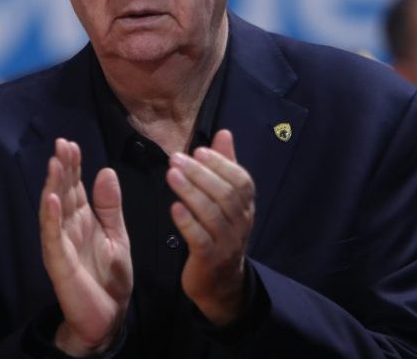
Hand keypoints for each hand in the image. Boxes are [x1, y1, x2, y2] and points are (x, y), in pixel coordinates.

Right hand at [39, 138, 132, 355]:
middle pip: (62, 192)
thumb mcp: (117, 234)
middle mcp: (68, 228)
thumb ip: (110, 206)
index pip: (75, 186)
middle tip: (62, 144)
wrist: (110, 315)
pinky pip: (53, 237)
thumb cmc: (111, 277)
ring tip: (55, 164)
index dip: (73, 165)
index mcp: (84, 219)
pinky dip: (50, 218)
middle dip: (62, 169)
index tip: (71, 143)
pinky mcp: (59, 263)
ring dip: (53, 186)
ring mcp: (61, 244)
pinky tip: (51, 199)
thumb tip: (105, 170)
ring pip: (53, 210)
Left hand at [166, 129, 254, 325]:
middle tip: (175, 159)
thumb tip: (224, 132)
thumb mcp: (227, 200)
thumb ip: (226, 166)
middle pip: (225, 194)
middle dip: (200, 174)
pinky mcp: (209, 259)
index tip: (198, 150)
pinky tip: (174, 208)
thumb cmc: (220, 233)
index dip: (220, 164)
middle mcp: (241, 223)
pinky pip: (200, 239)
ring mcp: (227, 242)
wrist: (221, 283)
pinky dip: (187, 222)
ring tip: (171, 175)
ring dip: (190, 192)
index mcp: (246, 206)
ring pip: (212, 214)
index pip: (241, 181)